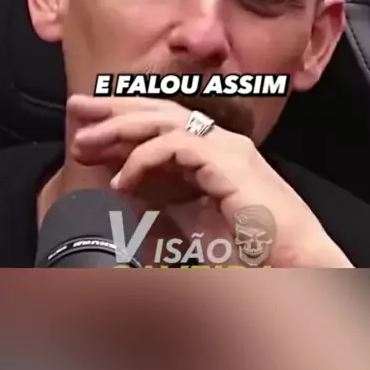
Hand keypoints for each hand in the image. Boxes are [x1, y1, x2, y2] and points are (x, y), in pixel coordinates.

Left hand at [68, 94, 351, 267]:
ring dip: (120, 128)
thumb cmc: (250, 247)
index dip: (121, 119)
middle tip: (76, 107)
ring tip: (86, 143)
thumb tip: (120, 187)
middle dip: (114, 108)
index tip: (85, 126)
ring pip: (164, 121)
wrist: (293, 262)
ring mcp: (227, 148)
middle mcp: (220, 142)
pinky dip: (144, 159)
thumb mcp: (190, 219)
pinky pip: (177, 146)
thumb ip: (160, 199)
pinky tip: (122, 180)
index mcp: (212, 152)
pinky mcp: (230, 161)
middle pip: (158, 111)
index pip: (160, 123)